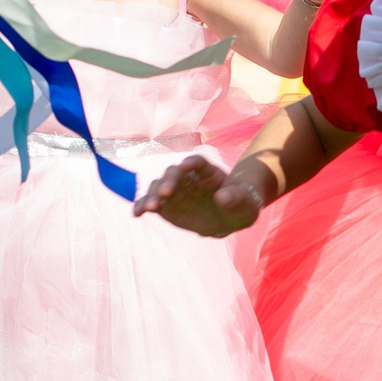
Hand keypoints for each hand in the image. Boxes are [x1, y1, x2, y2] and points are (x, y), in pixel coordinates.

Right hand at [134, 153, 265, 237]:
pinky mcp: (166, 205)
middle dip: (168, 181)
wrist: (229, 218)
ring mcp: (175, 191)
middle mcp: (188, 177)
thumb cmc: (240, 205)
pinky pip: (151, 204)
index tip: (185, 166)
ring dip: (153, 195)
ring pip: (159, 187)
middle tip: (166, 193)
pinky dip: (143, 206)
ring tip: (151, 207)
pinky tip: (137, 213)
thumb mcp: (244, 203)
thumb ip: (235, 198)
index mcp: (208, 172)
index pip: (197, 162)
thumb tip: (222, 197)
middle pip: (174, 173)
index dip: (191, 163)